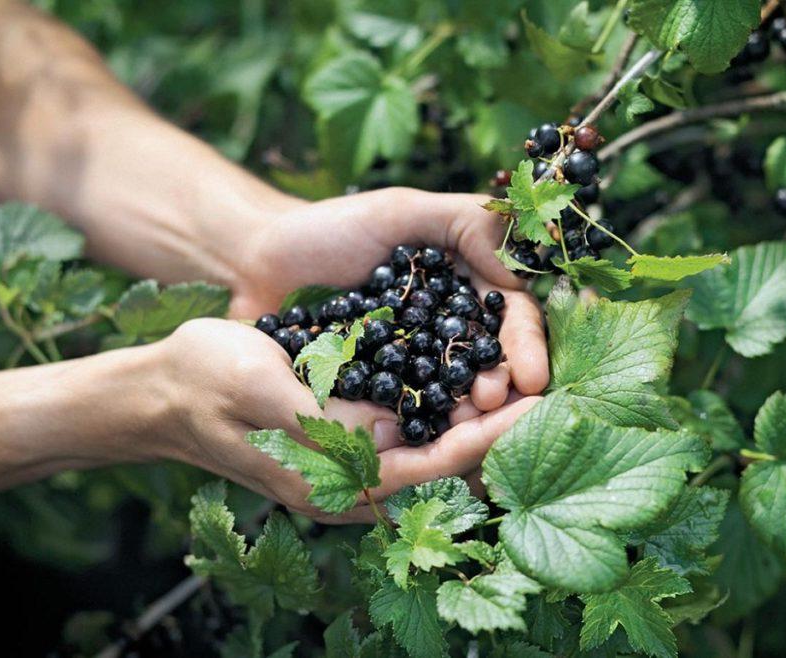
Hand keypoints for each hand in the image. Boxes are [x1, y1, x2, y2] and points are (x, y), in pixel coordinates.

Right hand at [151, 318, 540, 522]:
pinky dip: (452, 400)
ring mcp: (354, 459)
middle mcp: (355, 481)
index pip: (436, 468)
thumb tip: (392, 438)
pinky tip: (481, 367)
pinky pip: (416, 423)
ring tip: (533, 374)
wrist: (164, 388)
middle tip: (555, 386)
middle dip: (503, 427)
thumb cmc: (205, 384)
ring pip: (438, 442)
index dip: (494, 438)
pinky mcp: (351, 433)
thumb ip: (326, 421)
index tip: (542, 406)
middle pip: (450, 462)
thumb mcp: (261, 390)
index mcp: (337, 483)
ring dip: (484, 412)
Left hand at [230, 187, 550, 407]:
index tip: (531, 378)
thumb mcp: (401, 210)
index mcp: (465, 286)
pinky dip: (419, 427)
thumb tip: (521, 272)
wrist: (254, 263)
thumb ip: (467, 223)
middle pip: (489, 364)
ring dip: (466, 414)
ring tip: (468, 423)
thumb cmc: (328, 229)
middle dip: (499, 386)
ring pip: (452, 395)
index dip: (524, 347)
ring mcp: (413, 367)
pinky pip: (404, 415)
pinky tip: (426, 438)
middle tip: (490, 401)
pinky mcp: (376, 396)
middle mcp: (447, 331)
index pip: (510, 319)